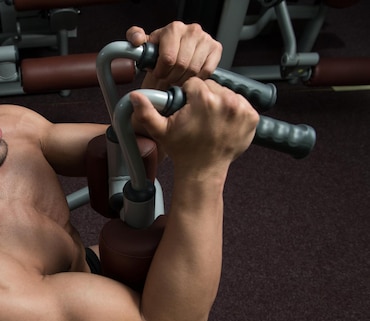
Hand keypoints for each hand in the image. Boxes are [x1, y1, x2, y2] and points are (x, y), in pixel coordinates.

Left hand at [126, 22, 221, 89]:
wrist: (174, 55)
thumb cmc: (160, 52)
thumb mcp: (145, 46)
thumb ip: (136, 39)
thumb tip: (136, 40)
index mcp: (174, 28)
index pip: (168, 58)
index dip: (161, 71)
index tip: (158, 74)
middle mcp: (192, 30)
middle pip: (182, 65)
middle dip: (171, 77)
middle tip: (167, 80)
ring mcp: (205, 39)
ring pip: (194, 69)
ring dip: (183, 80)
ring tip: (176, 79)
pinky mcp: (216, 48)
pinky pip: (206, 71)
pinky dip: (196, 78)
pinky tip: (188, 77)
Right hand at [130, 78, 257, 177]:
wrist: (202, 170)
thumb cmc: (183, 151)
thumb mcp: (160, 130)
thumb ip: (147, 111)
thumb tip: (136, 96)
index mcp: (204, 99)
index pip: (195, 83)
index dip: (188, 95)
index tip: (187, 109)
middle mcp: (226, 101)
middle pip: (212, 86)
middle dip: (205, 98)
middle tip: (198, 117)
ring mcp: (241, 109)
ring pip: (227, 93)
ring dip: (220, 103)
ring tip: (211, 121)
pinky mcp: (252, 118)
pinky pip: (242, 104)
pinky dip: (234, 111)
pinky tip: (223, 124)